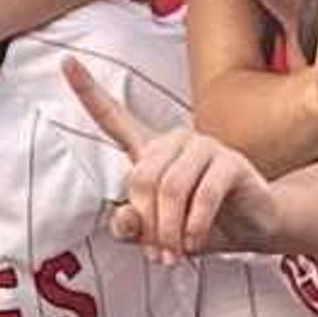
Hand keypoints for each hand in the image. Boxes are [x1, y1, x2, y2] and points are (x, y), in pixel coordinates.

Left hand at [68, 58, 278, 262]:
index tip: (66, 62)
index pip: (113, 117)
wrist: (251, 226)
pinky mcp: (231, 162)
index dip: (88, 90)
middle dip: (147, 222)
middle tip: (157, 254)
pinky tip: (193, 243)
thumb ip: (131, 227)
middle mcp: (175, 140)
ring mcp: (205, 146)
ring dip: (168, 231)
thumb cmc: (197, 224)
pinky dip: (193, 227)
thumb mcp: (156, 234)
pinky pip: (202, 196)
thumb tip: (123, 219)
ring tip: (173, 255)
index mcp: (150, 150)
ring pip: (170, 188)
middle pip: (142, 177)